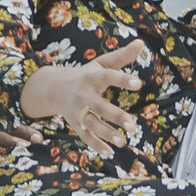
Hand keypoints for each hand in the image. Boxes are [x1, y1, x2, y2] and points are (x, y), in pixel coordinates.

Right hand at [19, 38, 149, 157]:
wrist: (54, 88)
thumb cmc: (86, 75)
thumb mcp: (101, 63)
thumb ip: (122, 56)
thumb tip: (141, 43)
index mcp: (92, 77)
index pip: (108, 77)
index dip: (123, 80)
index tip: (139, 84)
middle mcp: (83, 95)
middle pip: (99, 106)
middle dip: (115, 116)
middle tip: (133, 126)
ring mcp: (78, 111)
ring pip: (92, 124)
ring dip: (107, 134)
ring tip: (124, 142)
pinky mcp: (76, 124)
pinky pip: (86, 137)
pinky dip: (97, 146)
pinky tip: (110, 153)